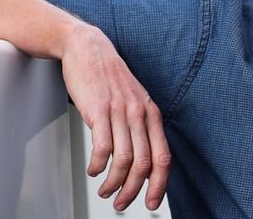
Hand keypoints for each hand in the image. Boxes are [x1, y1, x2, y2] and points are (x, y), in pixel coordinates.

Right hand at [61, 24, 170, 210]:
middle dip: (133, 191)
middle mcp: (139, 113)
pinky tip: (93, 170)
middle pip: (143, 164)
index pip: (163, 157)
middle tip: (121, 203)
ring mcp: (120, 111)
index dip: (159, 185)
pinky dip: (97, 167)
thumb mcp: (135, 100)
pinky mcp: (98, 109)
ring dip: (113, 184)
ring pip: (123, 160)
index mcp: (152, 113)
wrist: (89, 49)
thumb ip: (141, 127)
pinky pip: (102, 148)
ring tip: (105, 190)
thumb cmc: (110, 78)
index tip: (150, 204)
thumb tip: (143, 162)